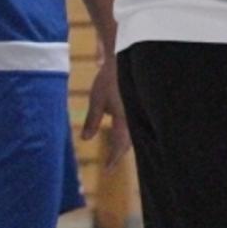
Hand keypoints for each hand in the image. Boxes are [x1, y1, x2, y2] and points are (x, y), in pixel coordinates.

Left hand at [81, 54, 129, 168]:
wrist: (126, 57)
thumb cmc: (109, 79)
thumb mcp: (97, 99)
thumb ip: (92, 120)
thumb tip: (85, 139)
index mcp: (125, 120)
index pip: (120, 146)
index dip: (114, 159)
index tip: (107, 170)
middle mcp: (136, 118)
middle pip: (130, 142)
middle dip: (121, 152)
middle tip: (112, 163)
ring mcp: (140, 112)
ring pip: (135, 133)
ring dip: (126, 142)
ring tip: (118, 148)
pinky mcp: (141, 104)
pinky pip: (138, 122)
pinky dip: (131, 130)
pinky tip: (127, 129)